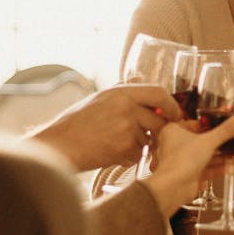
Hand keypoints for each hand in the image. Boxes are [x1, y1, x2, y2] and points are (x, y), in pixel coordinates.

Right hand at [29, 84, 180, 169]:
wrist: (60, 145)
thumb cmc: (76, 122)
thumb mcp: (99, 97)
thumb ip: (123, 87)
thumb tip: (141, 77)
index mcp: (121, 92)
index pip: (158, 93)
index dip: (171, 105)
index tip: (174, 114)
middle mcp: (126, 108)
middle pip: (159, 121)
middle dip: (157, 131)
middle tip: (149, 136)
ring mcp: (126, 129)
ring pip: (148, 140)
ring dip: (139, 145)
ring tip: (115, 142)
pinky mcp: (123, 148)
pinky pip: (138, 155)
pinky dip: (129, 157)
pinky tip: (111, 152)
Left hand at [142, 112, 233, 217]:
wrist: (173, 188)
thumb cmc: (179, 162)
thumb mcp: (209, 141)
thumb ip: (228, 130)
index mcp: (173, 131)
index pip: (196, 124)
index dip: (212, 125)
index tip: (225, 125)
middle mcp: (176, 145)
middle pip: (203, 141)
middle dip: (221, 144)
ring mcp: (182, 161)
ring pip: (205, 156)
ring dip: (222, 157)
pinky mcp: (188, 175)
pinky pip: (205, 169)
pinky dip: (218, 168)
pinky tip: (230, 167)